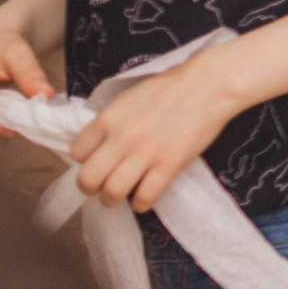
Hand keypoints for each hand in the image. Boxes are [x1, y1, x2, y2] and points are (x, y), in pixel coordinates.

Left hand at [67, 58, 241, 210]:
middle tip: (99, 187)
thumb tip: (100, 141)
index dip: (84, 160)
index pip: (77, 152)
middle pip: (88, 179)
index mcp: (109, 118)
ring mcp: (146, 153)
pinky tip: (143, 199)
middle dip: (90, 188)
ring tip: (118, 197)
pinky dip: (141, 203)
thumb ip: (112, 119)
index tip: (95, 161)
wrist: (209, 85)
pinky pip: (146, 196)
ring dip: (111, 199)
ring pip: (112, 192)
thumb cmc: (172, 86)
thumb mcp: (130, 97)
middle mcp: (122, 138)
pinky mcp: (169, 165)